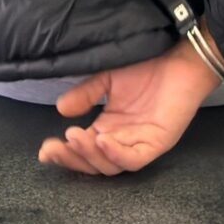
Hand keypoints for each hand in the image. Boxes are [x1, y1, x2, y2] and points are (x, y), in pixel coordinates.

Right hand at [38, 41, 222, 176]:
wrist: (180, 57)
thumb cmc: (146, 65)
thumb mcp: (106, 78)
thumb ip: (85, 94)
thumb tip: (61, 110)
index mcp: (109, 128)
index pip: (82, 150)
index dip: (63, 153)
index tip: (43, 150)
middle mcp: (122, 140)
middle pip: (93, 163)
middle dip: (70, 159)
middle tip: (53, 148)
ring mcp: (140, 144)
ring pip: (110, 166)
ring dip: (89, 155)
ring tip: (74, 137)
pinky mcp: (157, 143)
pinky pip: (133, 160)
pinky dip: (116, 153)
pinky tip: (101, 140)